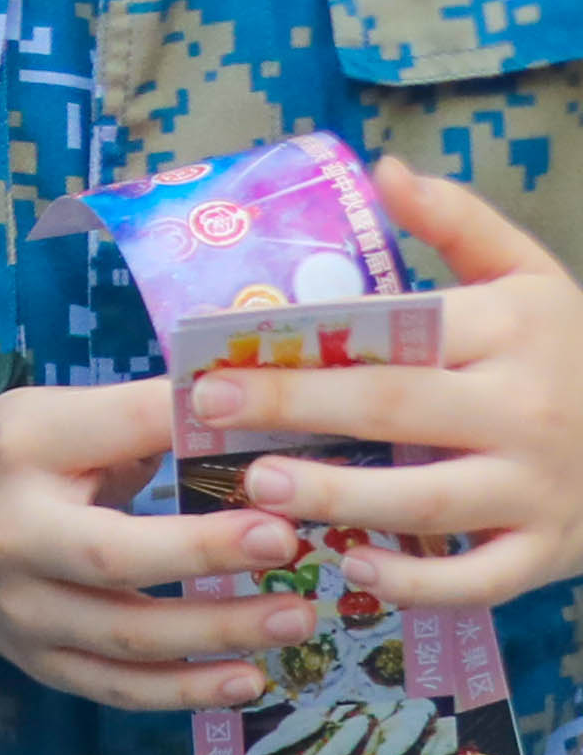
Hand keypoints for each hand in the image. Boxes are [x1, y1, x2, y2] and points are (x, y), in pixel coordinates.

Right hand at [0, 377, 318, 709]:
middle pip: (111, 555)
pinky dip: (185, 692)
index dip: (185, 436)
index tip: (264, 446)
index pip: (112, 431)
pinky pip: (116, 688)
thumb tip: (263, 414)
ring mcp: (21, 609)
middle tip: (289, 543)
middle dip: (204, 552)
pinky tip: (248, 681)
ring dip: (218, 631)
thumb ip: (147, 418)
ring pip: (125, 637)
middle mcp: (13, 534)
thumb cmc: (16, 459)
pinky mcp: (37, 659)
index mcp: (24, 450)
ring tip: (298, 617)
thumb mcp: (62, 416)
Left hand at [180, 160, 582, 606]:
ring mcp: (537, 488)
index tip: (216, 351)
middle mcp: (525, 409)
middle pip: (395, 408)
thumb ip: (462, 223)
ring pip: (428, 501)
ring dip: (339, 498)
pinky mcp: (547, 552)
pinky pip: (477, 579)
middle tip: (209, 411)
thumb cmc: (573, 355)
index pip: (398, 333)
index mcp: (512, 330)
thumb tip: (386, 170)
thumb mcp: (533, 278)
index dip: (306, 343)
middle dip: (294, 409)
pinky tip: (352, 568)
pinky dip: (416, 584)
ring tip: (259, 488)